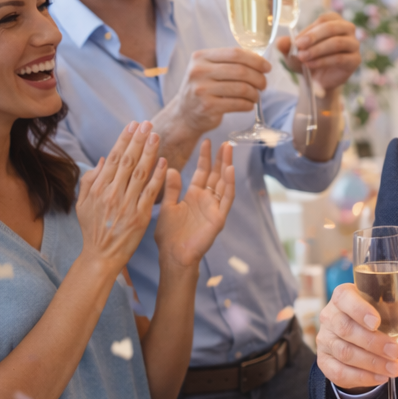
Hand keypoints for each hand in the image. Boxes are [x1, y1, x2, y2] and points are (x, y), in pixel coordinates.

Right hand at [76, 122, 165, 270]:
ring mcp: (126, 205)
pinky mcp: (140, 216)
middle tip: (148, 123)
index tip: (133, 125)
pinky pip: (151, 192)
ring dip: (149, 152)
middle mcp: (112, 194)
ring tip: (156, 136)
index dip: (124, 140)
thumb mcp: (83, 204)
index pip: (114, 158)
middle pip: (127, 162)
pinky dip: (158, 176)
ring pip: (140, 173)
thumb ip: (90, 180)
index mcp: (98, 189)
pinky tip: (165, 162)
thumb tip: (104, 159)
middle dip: (138, 140)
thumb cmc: (93, 229)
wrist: (101, 256)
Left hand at [153, 140, 236, 267]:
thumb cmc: (169, 235)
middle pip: (216, 175)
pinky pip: (226, 198)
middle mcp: (206, 200)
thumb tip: (169, 167)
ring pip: (223, 183)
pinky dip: (229, 184)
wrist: (173, 256)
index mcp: (193, 196)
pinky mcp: (219, 217)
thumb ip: (171, 188)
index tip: (206, 142)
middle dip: (220, 159)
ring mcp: (214, 208)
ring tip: (229, 150)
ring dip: (227, 166)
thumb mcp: (167, 206)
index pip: (202, 172)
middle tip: (225, 142)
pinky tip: (229, 170)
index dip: (205, 158)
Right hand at [162, 48, 270, 136]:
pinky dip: (248, 105)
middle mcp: (199, 71)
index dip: (256, 60)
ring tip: (255, 96)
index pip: (235, 53)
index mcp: (201, 57)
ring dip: (254, 93)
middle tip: (264, 84)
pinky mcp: (208, 107)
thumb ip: (228, 62)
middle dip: (258, 78)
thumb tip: (259, 61)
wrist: (184, 114)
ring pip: (242, 88)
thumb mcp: (208, 69)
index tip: (267, 67)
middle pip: (241, 70)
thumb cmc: (203, 89)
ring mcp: (202, 89)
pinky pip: (238, 104)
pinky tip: (248, 105)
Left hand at [277, 12, 359, 91]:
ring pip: (337, 42)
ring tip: (303, 57)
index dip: (309, 29)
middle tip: (299, 46)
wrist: (319, 80)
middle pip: (333, 27)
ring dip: (318, 50)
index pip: (323, 20)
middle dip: (314, 36)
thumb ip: (287, 46)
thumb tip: (281, 42)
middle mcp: (347, 29)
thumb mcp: (294, 53)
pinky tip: (311, 64)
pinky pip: (340, 58)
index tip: (296, 41)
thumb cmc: (309, 60)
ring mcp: (354, 44)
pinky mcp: (355, 60)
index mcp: (334, 20)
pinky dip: (323, 61)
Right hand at [316, 284, 397, 391]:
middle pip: (346, 329)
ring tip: (395, 368)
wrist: (360, 342)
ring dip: (372, 363)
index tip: (377, 322)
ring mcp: (324, 339)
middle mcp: (330, 316)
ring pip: (344, 353)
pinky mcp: (324, 361)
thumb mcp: (391, 311)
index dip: (359, 309)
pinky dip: (362, 377)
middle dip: (373, 343)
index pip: (344, 298)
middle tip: (395, 352)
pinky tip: (380, 378)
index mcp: (344, 297)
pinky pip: (339, 372)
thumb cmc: (377, 321)